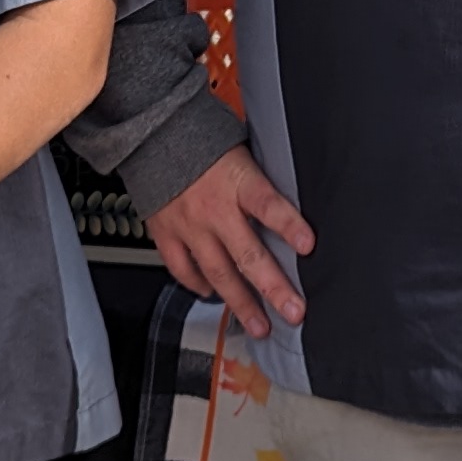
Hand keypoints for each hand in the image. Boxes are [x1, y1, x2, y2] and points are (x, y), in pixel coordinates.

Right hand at [145, 145, 312, 337]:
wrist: (153, 133)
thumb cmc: (203, 139)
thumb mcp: (242, 149)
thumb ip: (262, 178)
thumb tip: (292, 198)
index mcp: (237, 180)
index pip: (267, 204)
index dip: (288, 225)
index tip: (308, 245)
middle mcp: (213, 208)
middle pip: (247, 254)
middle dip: (273, 287)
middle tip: (293, 311)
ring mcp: (189, 226)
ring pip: (218, 272)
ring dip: (241, 303)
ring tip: (260, 326)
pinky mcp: (166, 234)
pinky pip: (183, 269)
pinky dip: (199, 286)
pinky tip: (213, 296)